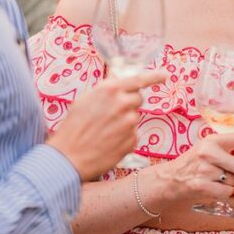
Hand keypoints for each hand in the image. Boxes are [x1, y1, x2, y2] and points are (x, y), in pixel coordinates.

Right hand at [47, 71, 166, 179]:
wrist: (68, 157)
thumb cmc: (73, 128)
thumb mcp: (85, 100)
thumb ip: (105, 91)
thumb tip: (118, 83)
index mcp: (109, 89)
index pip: (138, 79)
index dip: (153, 77)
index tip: (164, 76)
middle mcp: (122, 103)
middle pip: (138, 99)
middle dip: (129, 104)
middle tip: (112, 114)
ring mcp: (129, 123)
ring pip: (134, 118)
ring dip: (124, 122)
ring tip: (105, 132)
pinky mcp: (132, 141)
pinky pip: (133, 135)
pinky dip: (124, 138)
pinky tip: (108, 143)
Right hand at [151, 131, 233, 206]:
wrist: (170, 179)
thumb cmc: (192, 163)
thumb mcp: (207, 149)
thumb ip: (227, 148)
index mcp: (211, 141)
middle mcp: (209, 153)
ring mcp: (206, 171)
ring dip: (233, 183)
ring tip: (219, 179)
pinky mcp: (204, 186)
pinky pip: (228, 192)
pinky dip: (225, 192)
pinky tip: (214, 187)